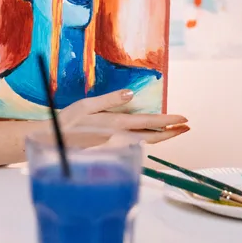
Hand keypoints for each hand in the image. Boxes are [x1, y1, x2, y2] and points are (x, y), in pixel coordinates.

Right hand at [58, 89, 189, 144]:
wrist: (54, 142)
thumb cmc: (67, 121)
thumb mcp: (87, 105)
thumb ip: (110, 99)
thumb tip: (131, 94)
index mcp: (116, 124)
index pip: (149, 122)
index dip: (169, 121)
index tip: (185, 120)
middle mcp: (119, 136)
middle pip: (153, 136)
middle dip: (172, 133)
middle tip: (187, 128)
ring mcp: (116, 144)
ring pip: (145, 142)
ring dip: (161, 136)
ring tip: (173, 130)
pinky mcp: (111, 148)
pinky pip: (134, 144)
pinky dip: (146, 139)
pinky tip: (149, 135)